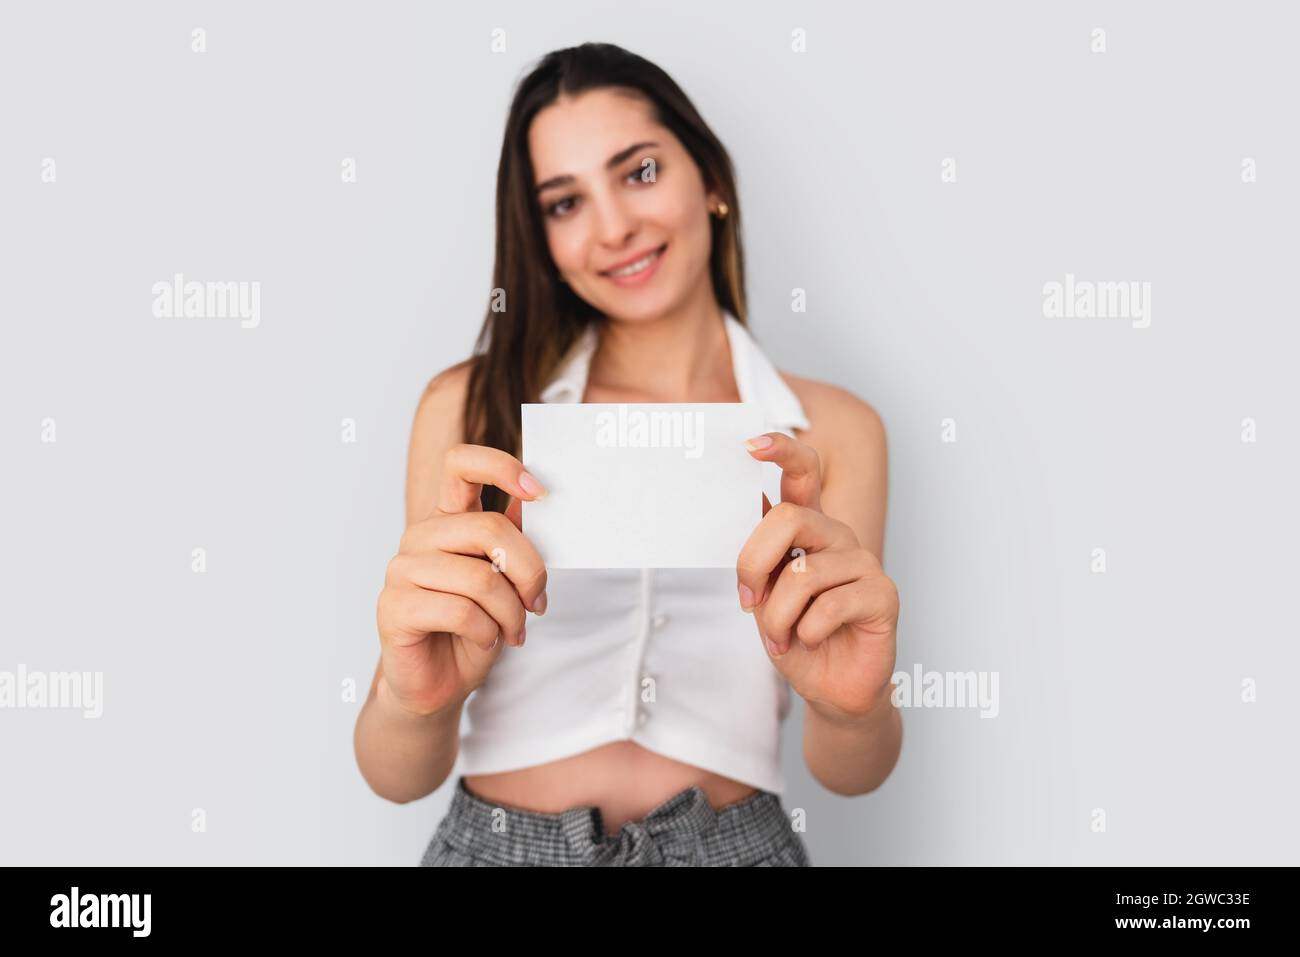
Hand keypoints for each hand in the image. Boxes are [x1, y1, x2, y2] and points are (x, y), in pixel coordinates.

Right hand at [375, 444, 548, 716]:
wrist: (440, 685)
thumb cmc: (473, 630)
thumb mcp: (506, 582)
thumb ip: (512, 541)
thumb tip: (529, 499)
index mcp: (448, 521)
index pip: (461, 465)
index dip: (500, 466)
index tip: (540, 491)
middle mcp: (421, 538)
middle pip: (488, 528)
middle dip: (529, 571)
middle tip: (537, 603)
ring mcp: (402, 570)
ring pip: (479, 576)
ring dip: (510, 611)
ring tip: (513, 630)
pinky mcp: (394, 606)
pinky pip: (459, 610)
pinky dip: (487, 630)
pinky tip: (486, 639)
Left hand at [736, 432, 899, 720]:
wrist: (830, 687)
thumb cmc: (795, 636)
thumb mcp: (762, 593)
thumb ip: (758, 554)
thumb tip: (748, 505)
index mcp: (808, 527)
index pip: (801, 473)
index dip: (781, 451)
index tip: (751, 443)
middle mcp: (837, 535)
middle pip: (789, 517)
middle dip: (753, 563)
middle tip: (747, 600)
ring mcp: (863, 562)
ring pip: (801, 574)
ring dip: (776, 617)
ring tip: (780, 638)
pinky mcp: (882, 595)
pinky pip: (827, 606)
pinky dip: (805, 631)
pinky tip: (810, 640)